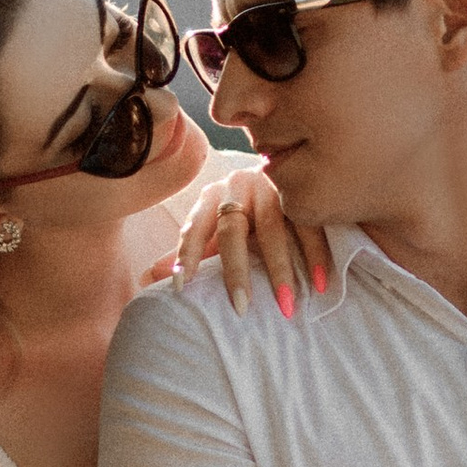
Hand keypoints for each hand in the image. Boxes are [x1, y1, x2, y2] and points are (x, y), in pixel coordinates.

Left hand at [165, 164, 329, 318]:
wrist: (287, 159)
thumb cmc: (244, 206)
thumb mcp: (215, 223)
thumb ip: (189, 249)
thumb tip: (147, 277)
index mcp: (212, 196)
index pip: (194, 227)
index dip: (186, 255)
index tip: (179, 287)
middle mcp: (238, 187)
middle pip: (233, 230)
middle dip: (237, 271)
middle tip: (241, 307)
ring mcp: (273, 187)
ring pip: (274, 229)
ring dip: (281, 269)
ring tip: (286, 305)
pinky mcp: (303, 191)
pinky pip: (309, 225)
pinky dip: (315, 256)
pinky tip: (319, 283)